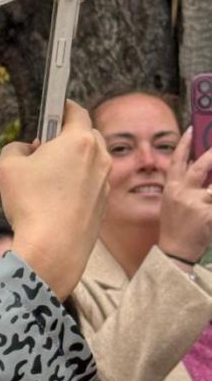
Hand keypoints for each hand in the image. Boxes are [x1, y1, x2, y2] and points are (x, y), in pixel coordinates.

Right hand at [0, 100, 110, 298]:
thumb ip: (16, 147)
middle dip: (66, 136)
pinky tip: (54, 201)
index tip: (50, 109)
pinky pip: (90, 183)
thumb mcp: (7, 166)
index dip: (60, 106)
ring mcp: (104, 182)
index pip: (75, 110)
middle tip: (42, 149)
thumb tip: (27, 150)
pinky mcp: (104, 203)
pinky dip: (76, 184)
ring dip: (72, 162)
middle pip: (86, 134)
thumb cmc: (31, 205)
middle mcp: (99, 157)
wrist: (53, 249)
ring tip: (46, 179)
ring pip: (90, 160)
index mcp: (78, 140)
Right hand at [158, 129, 211, 263]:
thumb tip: (198, 168)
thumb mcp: (173, 203)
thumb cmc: (176, 227)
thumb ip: (183, 186)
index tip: (192, 129)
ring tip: (209, 195)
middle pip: (200, 167)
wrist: (175, 251)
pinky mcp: (207, 215)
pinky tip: (210, 216)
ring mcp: (194, 204)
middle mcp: (181, 193)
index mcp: (172, 188)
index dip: (184, 144)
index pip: (177, 161)